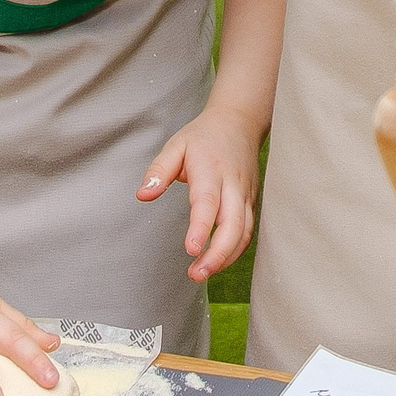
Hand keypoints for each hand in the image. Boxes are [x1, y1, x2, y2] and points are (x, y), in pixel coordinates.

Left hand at [137, 101, 263, 282]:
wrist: (240, 121)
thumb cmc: (204, 136)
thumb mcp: (176, 145)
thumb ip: (158, 170)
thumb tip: (143, 195)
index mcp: (211, 170)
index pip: (208, 202)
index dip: (201, 228)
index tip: (190, 249)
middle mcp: (233, 185)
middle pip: (233, 225)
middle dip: (217, 254)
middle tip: (196, 274)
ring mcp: (245, 194)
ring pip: (244, 232)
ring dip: (227, 257)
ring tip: (203, 274)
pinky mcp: (252, 202)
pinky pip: (248, 231)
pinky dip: (235, 250)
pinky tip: (218, 262)